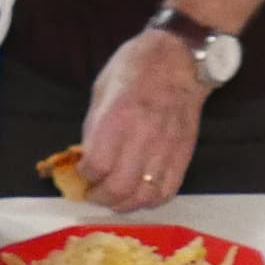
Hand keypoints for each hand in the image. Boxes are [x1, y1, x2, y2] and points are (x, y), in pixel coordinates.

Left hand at [73, 28, 207, 212]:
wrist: (180, 59)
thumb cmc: (136, 67)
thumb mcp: (102, 89)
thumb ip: (94, 127)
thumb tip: (87, 158)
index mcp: (119, 117)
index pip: (96, 165)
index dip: (84, 175)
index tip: (81, 172)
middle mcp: (143, 137)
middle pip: (118, 188)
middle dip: (100, 197)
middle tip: (93, 192)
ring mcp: (166, 148)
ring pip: (143, 196)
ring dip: (124, 204)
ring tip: (114, 198)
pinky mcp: (184, 155)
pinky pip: (167, 191)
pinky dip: (150, 201)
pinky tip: (139, 195)